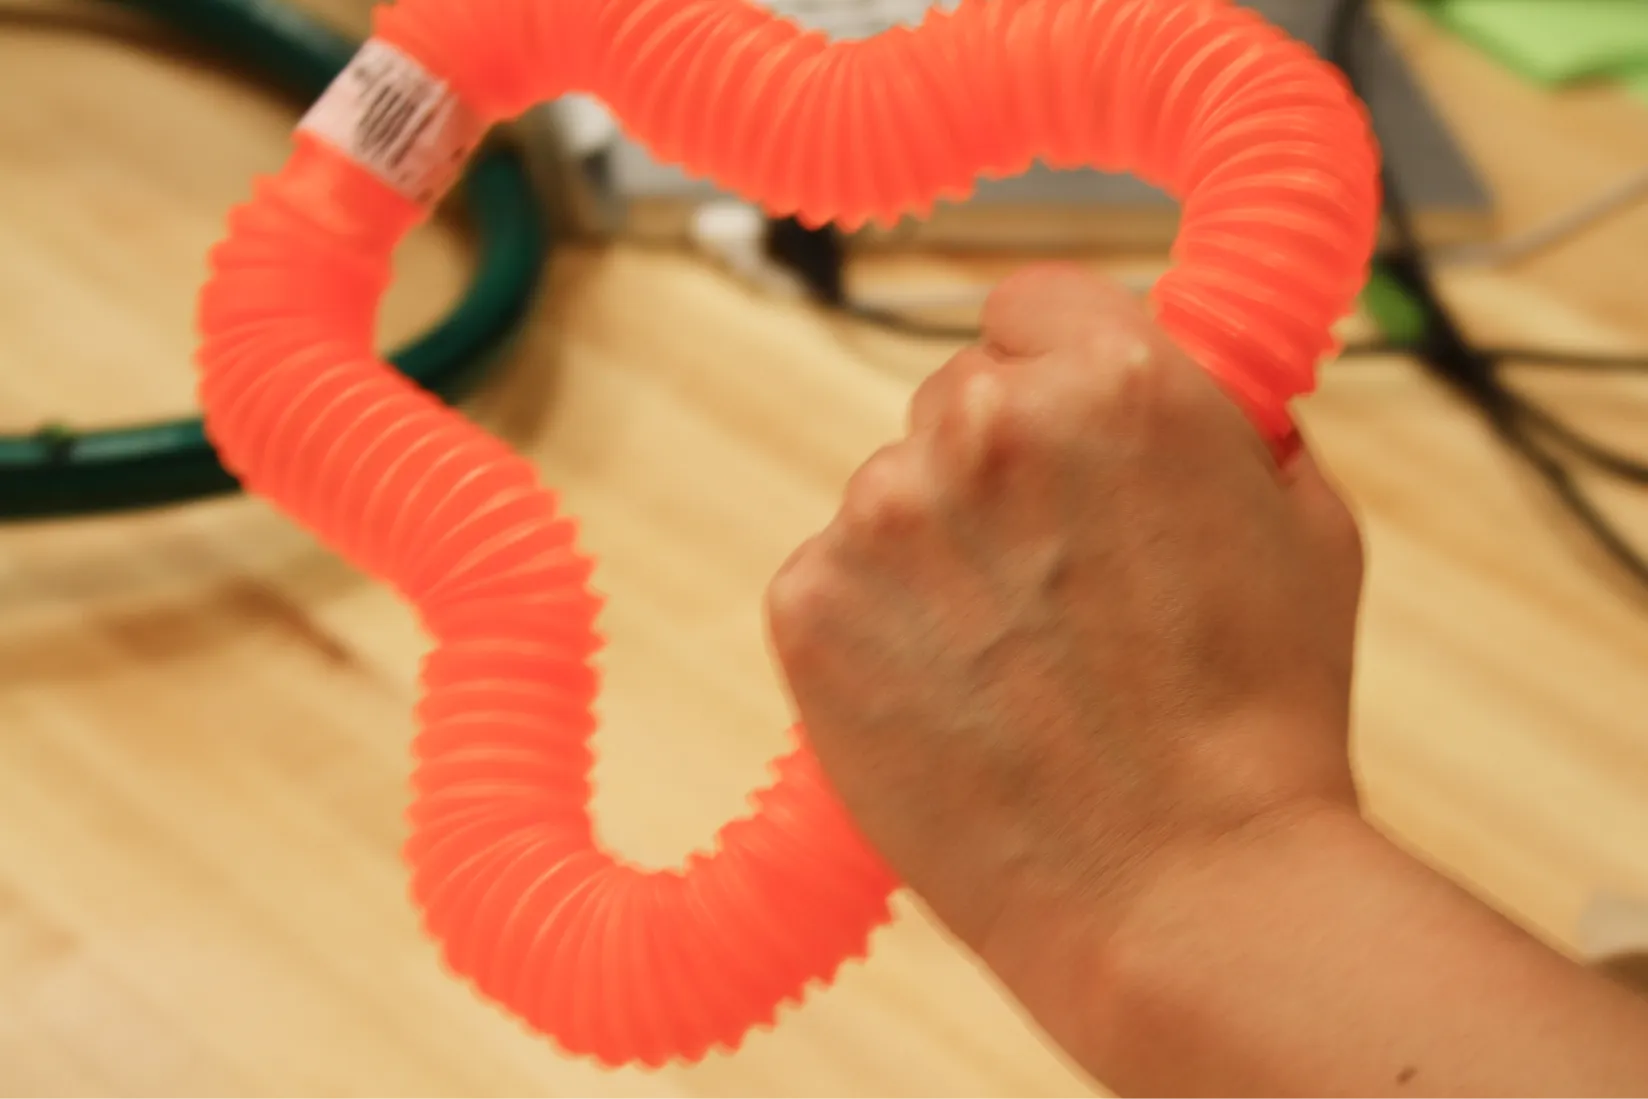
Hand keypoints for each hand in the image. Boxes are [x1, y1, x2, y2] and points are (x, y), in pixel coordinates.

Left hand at [765, 264, 1364, 986]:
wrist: (1178, 893)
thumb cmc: (1257, 723)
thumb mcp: (1303, 526)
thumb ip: (1227, 422)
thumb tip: (1185, 377)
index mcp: (1112, 378)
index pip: (1026, 305)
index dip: (1051, 367)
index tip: (1058, 428)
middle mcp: (984, 424)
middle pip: (954, 398)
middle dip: (996, 468)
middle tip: (1052, 579)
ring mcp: (883, 515)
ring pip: (893, 494)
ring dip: (935, 552)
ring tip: (1009, 662)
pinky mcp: (810, 606)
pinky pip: (835, 576)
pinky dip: (876, 623)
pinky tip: (947, 695)